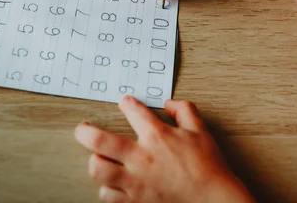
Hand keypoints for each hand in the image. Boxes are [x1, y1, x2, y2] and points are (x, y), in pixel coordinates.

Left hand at [75, 96, 254, 202]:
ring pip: (98, 170)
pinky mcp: (135, 202)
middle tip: (82, 129)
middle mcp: (141, 157)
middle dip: (85, 132)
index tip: (125, 102)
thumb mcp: (200, 131)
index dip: (127, 103)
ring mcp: (135, 182)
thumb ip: (184, 111)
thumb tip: (169, 103)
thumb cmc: (208, 167)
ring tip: (99, 158)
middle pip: (99, 142)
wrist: (214, 200)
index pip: (132, 110)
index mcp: (157, 136)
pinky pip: (108, 195)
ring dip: (96, 162)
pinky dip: (107, 188)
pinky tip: (112, 183)